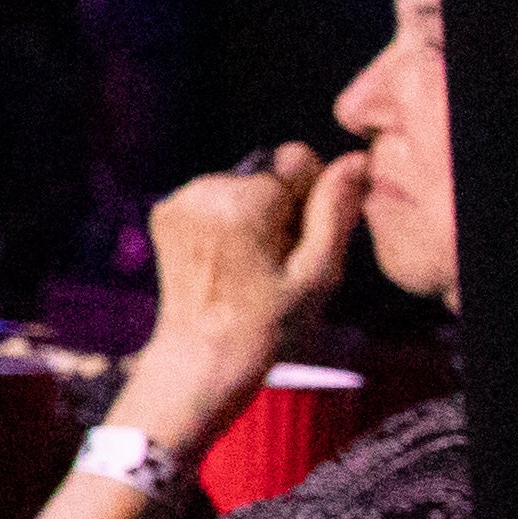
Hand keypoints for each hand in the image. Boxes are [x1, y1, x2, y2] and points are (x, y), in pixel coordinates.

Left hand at [129, 140, 371, 430]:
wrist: (200, 359)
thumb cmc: (267, 327)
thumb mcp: (317, 274)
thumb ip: (335, 212)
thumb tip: (355, 160)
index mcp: (242, 201)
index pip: (298, 158)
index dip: (311, 199)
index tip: (298, 243)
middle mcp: (202, 190)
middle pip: (268, 172)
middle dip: (282, 208)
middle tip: (276, 263)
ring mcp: (177, 199)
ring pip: (243, 184)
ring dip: (255, 215)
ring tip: (252, 267)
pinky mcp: (163, 212)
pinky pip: (215, 198)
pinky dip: (227, 221)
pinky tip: (228, 262)